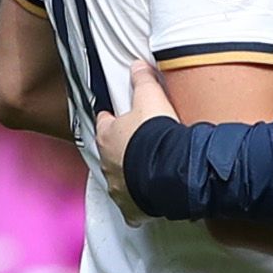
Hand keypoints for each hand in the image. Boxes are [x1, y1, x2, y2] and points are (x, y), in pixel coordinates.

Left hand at [95, 60, 178, 225]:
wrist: (168, 168)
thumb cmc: (155, 133)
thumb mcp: (150, 97)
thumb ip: (142, 80)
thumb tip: (137, 64)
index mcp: (107, 136)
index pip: (104, 122)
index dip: (112, 119)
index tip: (119, 117)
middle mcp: (108, 164)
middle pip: (110, 153)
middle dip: (121, 149)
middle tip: (138, 144)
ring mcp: (118, 187)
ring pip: (119, 180)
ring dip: (129, 175)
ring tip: (147, 170)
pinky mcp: (132, 207)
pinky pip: (132, 208)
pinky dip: (138, 204)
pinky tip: (148, 199)